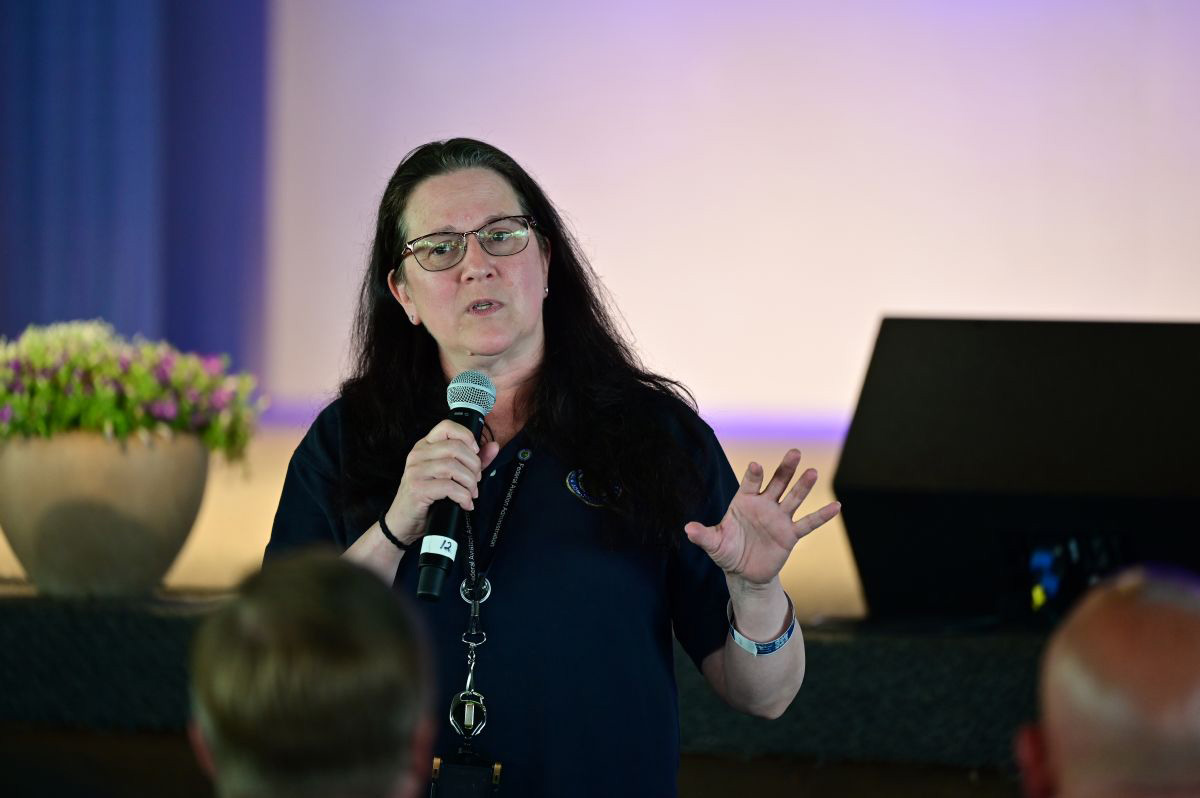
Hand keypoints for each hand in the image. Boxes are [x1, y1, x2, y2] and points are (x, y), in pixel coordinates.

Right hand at [385, 420, 499, 544]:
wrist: (403, 522)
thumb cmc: (427, 497)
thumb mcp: (450, 475)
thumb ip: (471, 460)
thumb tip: (494, 446)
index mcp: (425, 446)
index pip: (447, 427)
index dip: (466, 436)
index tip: (476, 452)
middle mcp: (418, 454)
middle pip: (455, 447)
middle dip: (474, 465)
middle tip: (476, 480)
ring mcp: (416, 471)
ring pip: (453, 466)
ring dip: (469, 482)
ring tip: (471, 494)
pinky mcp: (417, 488)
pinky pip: (448, 486)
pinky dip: (463, 496)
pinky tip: (465, 504)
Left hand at [684, 449, 839, 586]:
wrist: (743, 572)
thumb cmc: (727, 551)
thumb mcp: (714, 544)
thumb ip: (703, 535)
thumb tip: (687, 529)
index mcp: (744, 502)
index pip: (750, 484)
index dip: (753, 475)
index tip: (757, 466)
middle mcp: (764, 506)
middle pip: (777, 483)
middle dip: (785, 469)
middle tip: (794, 452)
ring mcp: (779, 519)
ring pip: (794, 498)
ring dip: (804, 486)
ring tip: (813, 472)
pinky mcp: (790, 535)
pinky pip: (808, 524)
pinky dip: (822, 516)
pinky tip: (836, 507)